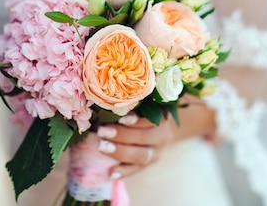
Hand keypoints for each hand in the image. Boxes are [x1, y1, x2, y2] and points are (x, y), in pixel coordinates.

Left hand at [96, 97, 216, 178]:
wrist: (164, 126)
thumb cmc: (148, 107)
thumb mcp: (147, 100)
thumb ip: (134, 99)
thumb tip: (106, 93)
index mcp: (163, 117)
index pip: (151, 120)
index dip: (137, 120)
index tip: (120, 118)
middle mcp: (163, 136)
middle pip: (145, 138)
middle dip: (122, 136)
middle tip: (101, 131)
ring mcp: (157, 152)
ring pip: (141, 156)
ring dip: (120, 152)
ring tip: (102, 147)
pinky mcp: (149, 164)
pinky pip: (137, 170)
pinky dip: (124, 172)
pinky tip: (110, 173)